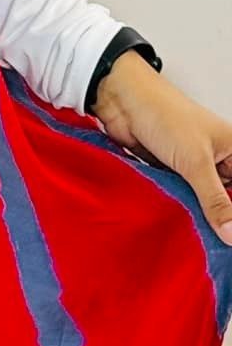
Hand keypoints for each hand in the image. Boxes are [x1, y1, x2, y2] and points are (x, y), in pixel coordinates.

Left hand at [91, 51, 231, 244]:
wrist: (123, 102)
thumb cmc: (165, 116)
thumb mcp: (196, 162)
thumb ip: (215, 200)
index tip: (226, 236)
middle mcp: (219, 160)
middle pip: (225, 199)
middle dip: (218, 219)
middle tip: (213, 244)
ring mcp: (195, 168)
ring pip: (203, 202)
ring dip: (197, 215)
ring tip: (195, 238)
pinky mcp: (172, 174)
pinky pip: (182, 198)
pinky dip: (179, 207)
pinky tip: (177, 224)